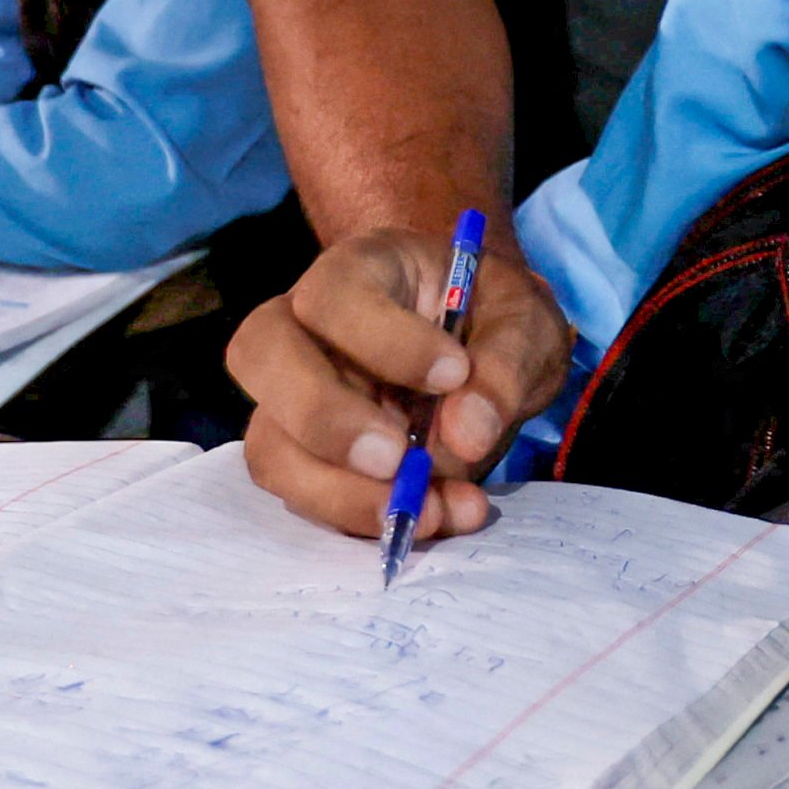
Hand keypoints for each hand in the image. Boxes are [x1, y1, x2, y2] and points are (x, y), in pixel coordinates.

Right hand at [225, 232, 569, 541]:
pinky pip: (305, 496)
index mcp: (360, 268)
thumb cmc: (493, 319)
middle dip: (324, 418)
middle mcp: (304, 327)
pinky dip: (364, 519)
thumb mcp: (527, 323)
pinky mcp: (306, 457)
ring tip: (429, 512)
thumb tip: (466, 434)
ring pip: (270, 446)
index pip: (333, 294)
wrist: (483, 349)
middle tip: (397, 461)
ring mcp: (293, 398)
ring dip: (342, 493)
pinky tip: (435, 517)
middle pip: (260, 355)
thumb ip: (508, 364)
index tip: (454, 374)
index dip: (383, 339)